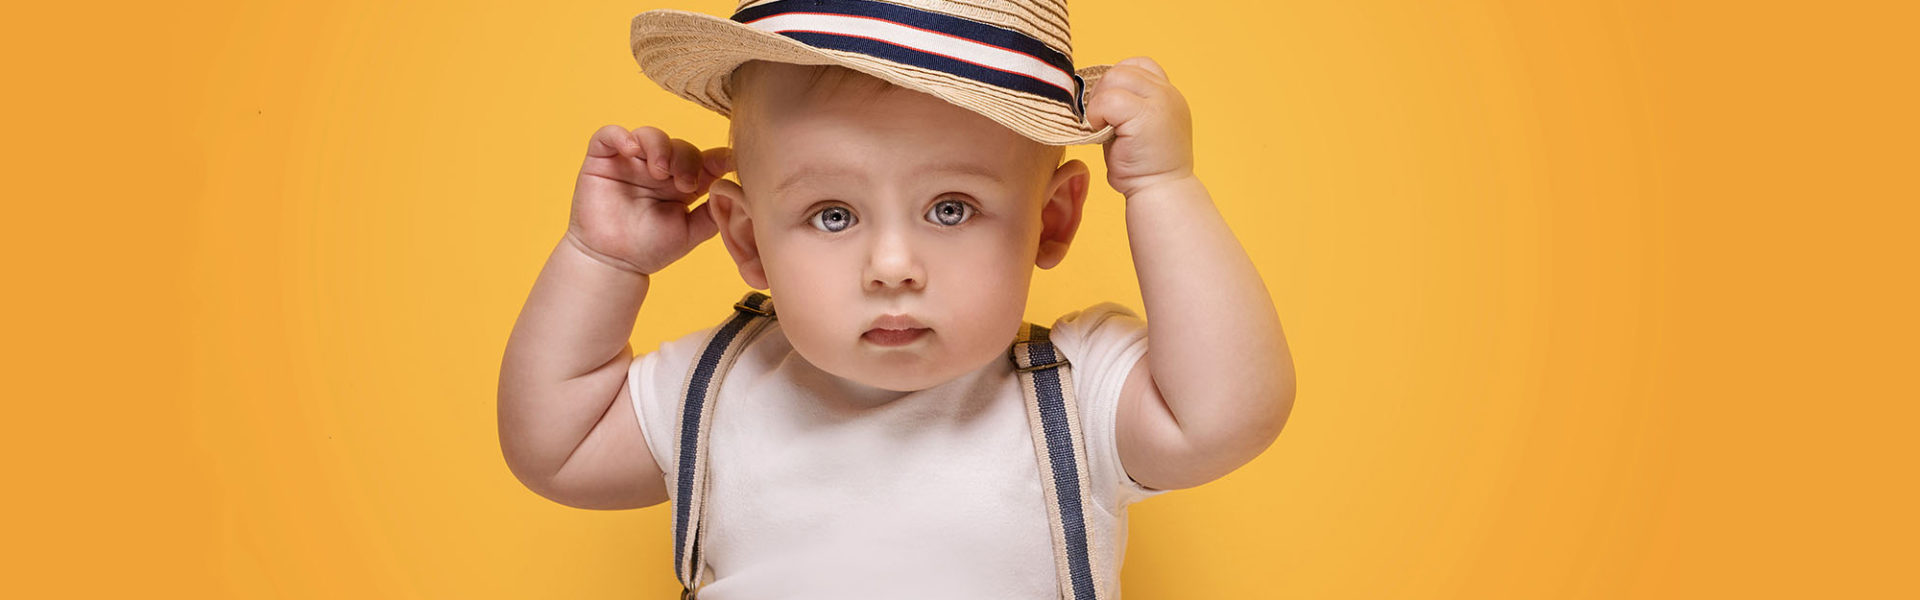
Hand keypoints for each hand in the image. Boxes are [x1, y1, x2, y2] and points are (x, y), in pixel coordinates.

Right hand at [565, 125, 732, 274]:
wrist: (613, 263)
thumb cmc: (651, 249)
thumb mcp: (692, 232)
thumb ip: (714, 212)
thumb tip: (736, 191)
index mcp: (685, 182)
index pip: (705, 160)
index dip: (719, 157)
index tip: (730, 162)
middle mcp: (660, 168)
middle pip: (681, 146)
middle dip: (687, 160)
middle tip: (685, 184)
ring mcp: (632, 161)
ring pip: (651, 135)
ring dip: (661, 148)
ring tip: (661, 172)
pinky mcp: (602, 159)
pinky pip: (610, 133)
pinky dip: (621, 135)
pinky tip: (631, 149)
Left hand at [1084, 57, 1196, 197]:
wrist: (1160, 192)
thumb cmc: (1143, 167)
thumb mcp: (1138, 127)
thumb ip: (1127, 105)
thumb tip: (1095, 91)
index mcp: (1169, 95)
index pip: (1139, 66)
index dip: (1117, 81)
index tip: (1109, 107)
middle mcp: (1168, 94)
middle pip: (1122, 70)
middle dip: (1102, 91)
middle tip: (1100, 119)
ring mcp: (1161, 102)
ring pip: (1115, 78)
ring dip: (1099, 101)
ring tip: (1101, 125)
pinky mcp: (1147, 115)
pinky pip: (1109, 99)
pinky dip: (1097, 113)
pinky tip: (1100, 131)